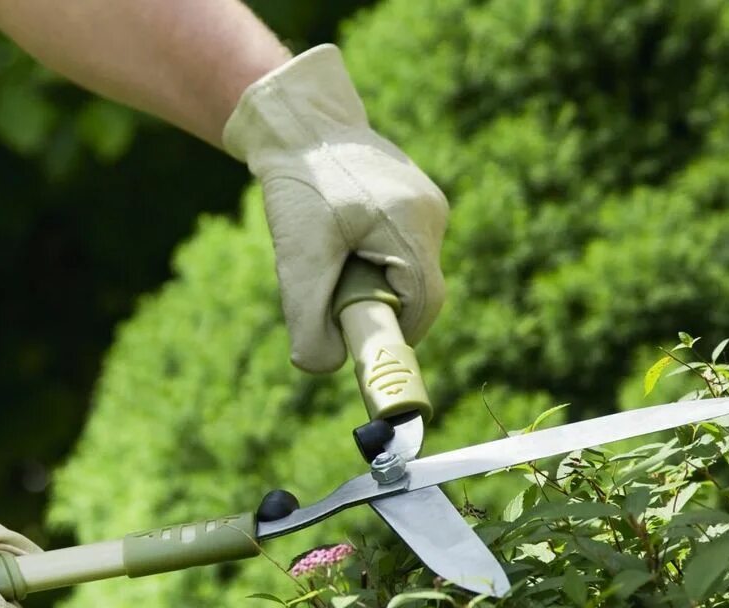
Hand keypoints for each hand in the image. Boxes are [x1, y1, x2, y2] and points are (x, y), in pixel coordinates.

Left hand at [223, 45, 448, 373]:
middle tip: (332, 290)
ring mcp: (427, 203)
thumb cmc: (299, 184)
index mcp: (412, 225)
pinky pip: (401, 246)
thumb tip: (323, 365)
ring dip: (371, 277)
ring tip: (331, 252)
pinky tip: (339, 235)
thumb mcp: (297, 257)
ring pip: (407, 269)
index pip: (423, 306)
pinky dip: (370, 256)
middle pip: (418, 290)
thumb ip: (308, 318)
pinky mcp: (415, 199)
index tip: (359, 339)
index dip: (394, 332)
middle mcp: (432, 213)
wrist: (299, 121)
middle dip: (376, 302)